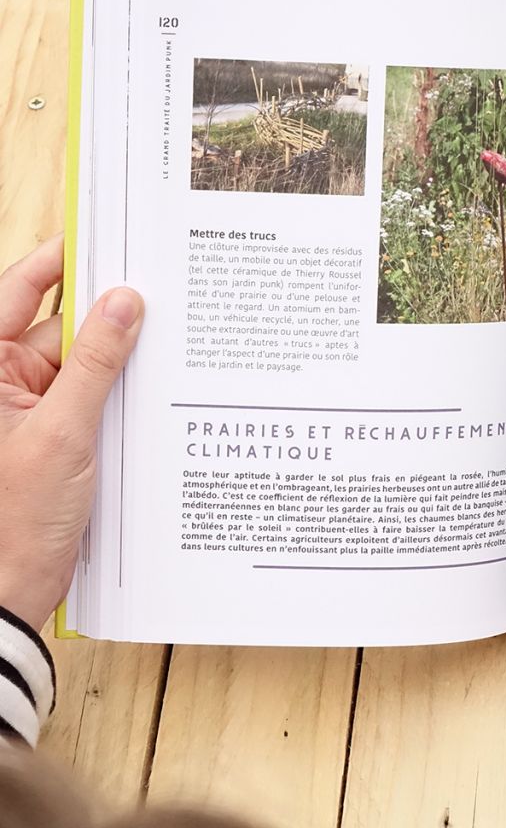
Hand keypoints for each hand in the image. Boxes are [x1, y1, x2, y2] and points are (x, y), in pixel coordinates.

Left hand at [0, 237, 142, 630]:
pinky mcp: (58, 433)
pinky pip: (94, 394)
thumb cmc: (14, 521)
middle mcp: (6, 380)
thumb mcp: (62, 434)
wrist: (11, 592)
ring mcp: (33, 408)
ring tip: (167, 343)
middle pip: (63, 324)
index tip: (103, 235)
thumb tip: (124, 303)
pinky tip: (155, 386)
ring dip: (121, 357)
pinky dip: (122, 389)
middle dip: (110, 313)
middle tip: (161, 291)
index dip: (60, 260)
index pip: (20, 292)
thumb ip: (95, 364)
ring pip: (85, 361)